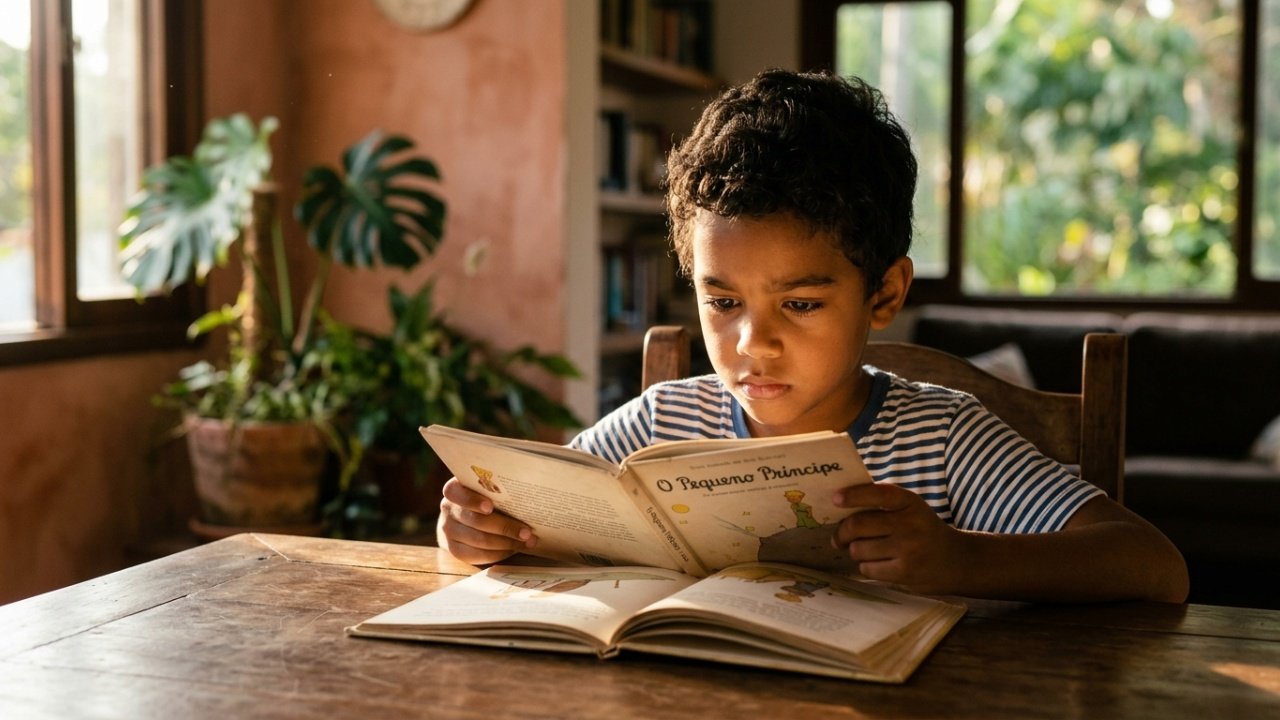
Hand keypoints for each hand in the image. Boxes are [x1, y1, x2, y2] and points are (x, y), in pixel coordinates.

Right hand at [436, 476, 536, 564]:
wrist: (464, 518)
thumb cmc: (484, 497)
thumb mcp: (486, 489)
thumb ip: (497, 489)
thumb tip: (528, 497)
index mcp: (454, 490)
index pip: (455, 492)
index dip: (472, 500)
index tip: (490, 506)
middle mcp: (448, 510)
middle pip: (476, 521)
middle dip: (505, 527)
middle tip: (527, 532)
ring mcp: (449, 531)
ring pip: (479, 540)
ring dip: (507, 543)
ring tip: (528, 542)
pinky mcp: (455, 549)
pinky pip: (478, 555)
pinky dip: (499, 553)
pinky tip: (514, 549)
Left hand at [831, 483, 965, 593]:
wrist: (956, 560)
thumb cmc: (923, 529)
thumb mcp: (911, 508)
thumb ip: (882, 503)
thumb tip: (839, 505)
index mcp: (909, 502)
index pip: (877, 493)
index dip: (853, 495)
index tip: (835, 499)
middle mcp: (909, 523)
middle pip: (858, 525)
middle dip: (842, 532)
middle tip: (838, 538)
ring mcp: (908, 549)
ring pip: (858, 549)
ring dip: (855, 551)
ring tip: (866, 550)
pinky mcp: (904, 572)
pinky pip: (867, 568)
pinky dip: (866, 566)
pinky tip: (878, 563)